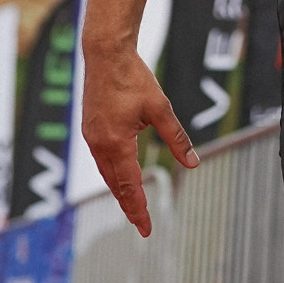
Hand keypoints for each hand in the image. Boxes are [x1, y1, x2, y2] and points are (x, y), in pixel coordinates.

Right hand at [80, 44, 197, 236]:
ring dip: (119, 191)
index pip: (129, 186)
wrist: (106, 54)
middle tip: (141, 224)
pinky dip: (111, 173)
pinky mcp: (90, 128)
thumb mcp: (161, 108)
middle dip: (129, 206)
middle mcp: (100, 144)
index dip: (139, 209)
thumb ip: (177, 138)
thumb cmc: (133, 78)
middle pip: (115, 185)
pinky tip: (120, 175)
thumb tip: (193, 163)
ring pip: (106, 173)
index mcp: (116, 143)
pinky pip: (100, 159)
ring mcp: (91, 137)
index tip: (147, 228)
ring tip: (132, 206)